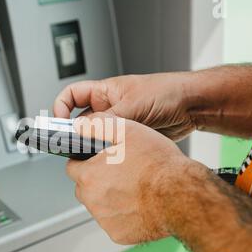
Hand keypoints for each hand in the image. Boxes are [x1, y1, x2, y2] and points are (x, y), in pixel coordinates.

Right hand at [54, 73, 195, 140]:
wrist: (192, 106)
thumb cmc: (167, 92)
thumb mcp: (133, 105)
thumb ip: (107, 119)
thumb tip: (84, 130)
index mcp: (105, 92)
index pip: (72, 96)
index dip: (61, 107)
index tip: (58, 122)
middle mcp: (108, 108)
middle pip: (80, 121)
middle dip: (75, 133)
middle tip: (72, 146)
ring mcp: (117, 124)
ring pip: (94, 137)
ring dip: (92, 146)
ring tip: (92, 154)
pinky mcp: (127, 139)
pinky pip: (109, 148)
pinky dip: (106, 154)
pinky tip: (108, 159)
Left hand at [67, 113, 191, 244]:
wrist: (182, 196)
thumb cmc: (157, 164)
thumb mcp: (127, 131)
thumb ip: (97, 126)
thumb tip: (80, 125)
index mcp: (89, 175)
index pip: (72, 167)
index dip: (84, 160)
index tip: (96, 159)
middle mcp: (92, 200)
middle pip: (84, 187)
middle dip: (96, 179)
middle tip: (119, 172)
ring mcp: (104, 219)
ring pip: (98, 205)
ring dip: (108, 197)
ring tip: (132, 187)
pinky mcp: (118, 234)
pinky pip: (113, 222)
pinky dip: (121, 215)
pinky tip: (138, 204)